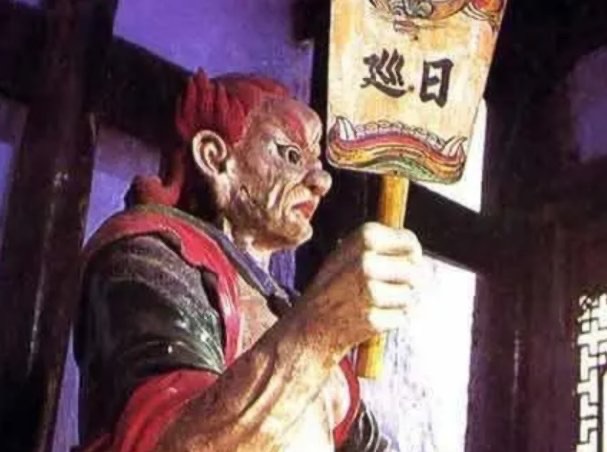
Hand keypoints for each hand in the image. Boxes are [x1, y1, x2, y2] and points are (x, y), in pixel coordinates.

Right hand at [297, 222, 422, 356]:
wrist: (309, 326)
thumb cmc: (330, 287)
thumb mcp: (347, 252)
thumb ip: (380, 246)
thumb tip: (414, 249)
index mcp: (363, 238)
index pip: (410, 242)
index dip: (412, 254)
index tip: (406, 261)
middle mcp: (367, 262)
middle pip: (415, 269)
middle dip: (409, 280)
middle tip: (391, 286)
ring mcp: (370, 292)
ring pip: (410, 294)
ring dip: (400, 301)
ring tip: (377, 302)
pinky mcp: (374, 319)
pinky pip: (402, 317)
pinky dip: (392, 319)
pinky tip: (374, 316)